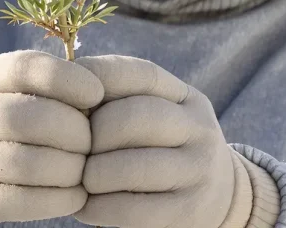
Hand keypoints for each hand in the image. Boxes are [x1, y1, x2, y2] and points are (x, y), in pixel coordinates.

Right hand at [0, 50, 103, 227]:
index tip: (96, 94)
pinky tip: (75, 195)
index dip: (69, 79)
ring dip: (70, 169)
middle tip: (91, 141)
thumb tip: (98, 92)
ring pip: (27, 164)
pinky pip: (22, 201)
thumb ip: (38, 86)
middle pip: (30, 118)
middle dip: (74, 131)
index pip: (25, 67)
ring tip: (83, 169)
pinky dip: (59, 199)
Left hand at [73, 55, 237, 227]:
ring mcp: (198, 171)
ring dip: (94, 174)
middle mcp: (199, 129)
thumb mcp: (159, 114)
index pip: (140, 73)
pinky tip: (87, 206)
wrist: (223, 198)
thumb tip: (62, 94)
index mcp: (186, 97)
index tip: (67, 94)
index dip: (98, 77)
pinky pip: (133, 208)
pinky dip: (99, 207)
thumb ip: (121, 99)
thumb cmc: (166, 149)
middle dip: (92, 135)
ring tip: (82, 179)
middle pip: (134, 117)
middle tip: (73, 149)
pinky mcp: (188, 212)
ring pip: (132, 166)